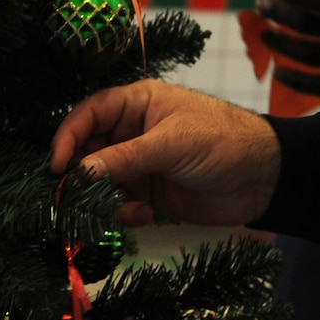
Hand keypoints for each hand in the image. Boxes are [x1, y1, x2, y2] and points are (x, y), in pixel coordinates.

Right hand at [51, 81, 280, 226]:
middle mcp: (132, 132)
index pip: (89, 115)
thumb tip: (79, 174)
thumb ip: (125, 158)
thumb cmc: (223, 142)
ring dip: (101, 200)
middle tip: (72, 199)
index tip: (54, 166)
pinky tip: (142, 215)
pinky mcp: (149, 194)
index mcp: (137, 104)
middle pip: (87, 152)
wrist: (265, 179)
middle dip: (79, 176)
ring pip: (100, 183)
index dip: (67, 137)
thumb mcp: (173, 144)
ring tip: (117, 211)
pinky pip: (118, 204)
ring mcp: (140, 164)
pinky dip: (122, 213)